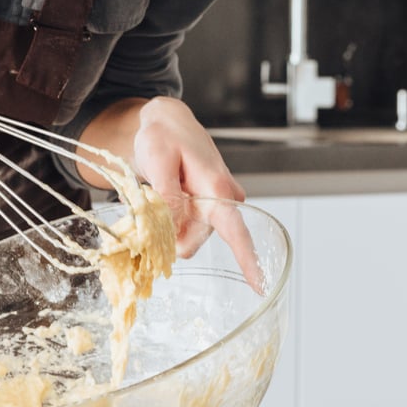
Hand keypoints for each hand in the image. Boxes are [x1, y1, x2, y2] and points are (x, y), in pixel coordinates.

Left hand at [127, 98, 265, 292]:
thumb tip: (173, 229)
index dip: (248, 260)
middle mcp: (223, 200)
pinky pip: (185, 228)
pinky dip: (169, 222)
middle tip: (146, 207)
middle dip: (167, 236)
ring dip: (166, 226)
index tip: (260, 285)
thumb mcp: (158, 161)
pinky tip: (163, 201)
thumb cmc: (163, 135)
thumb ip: (167, 196)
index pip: (237, 231)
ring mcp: (215, 205)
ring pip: (185, 236)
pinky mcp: (206, 208)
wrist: (168, 121)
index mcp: (217, 188)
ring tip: (156, 194)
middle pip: (193, 241)